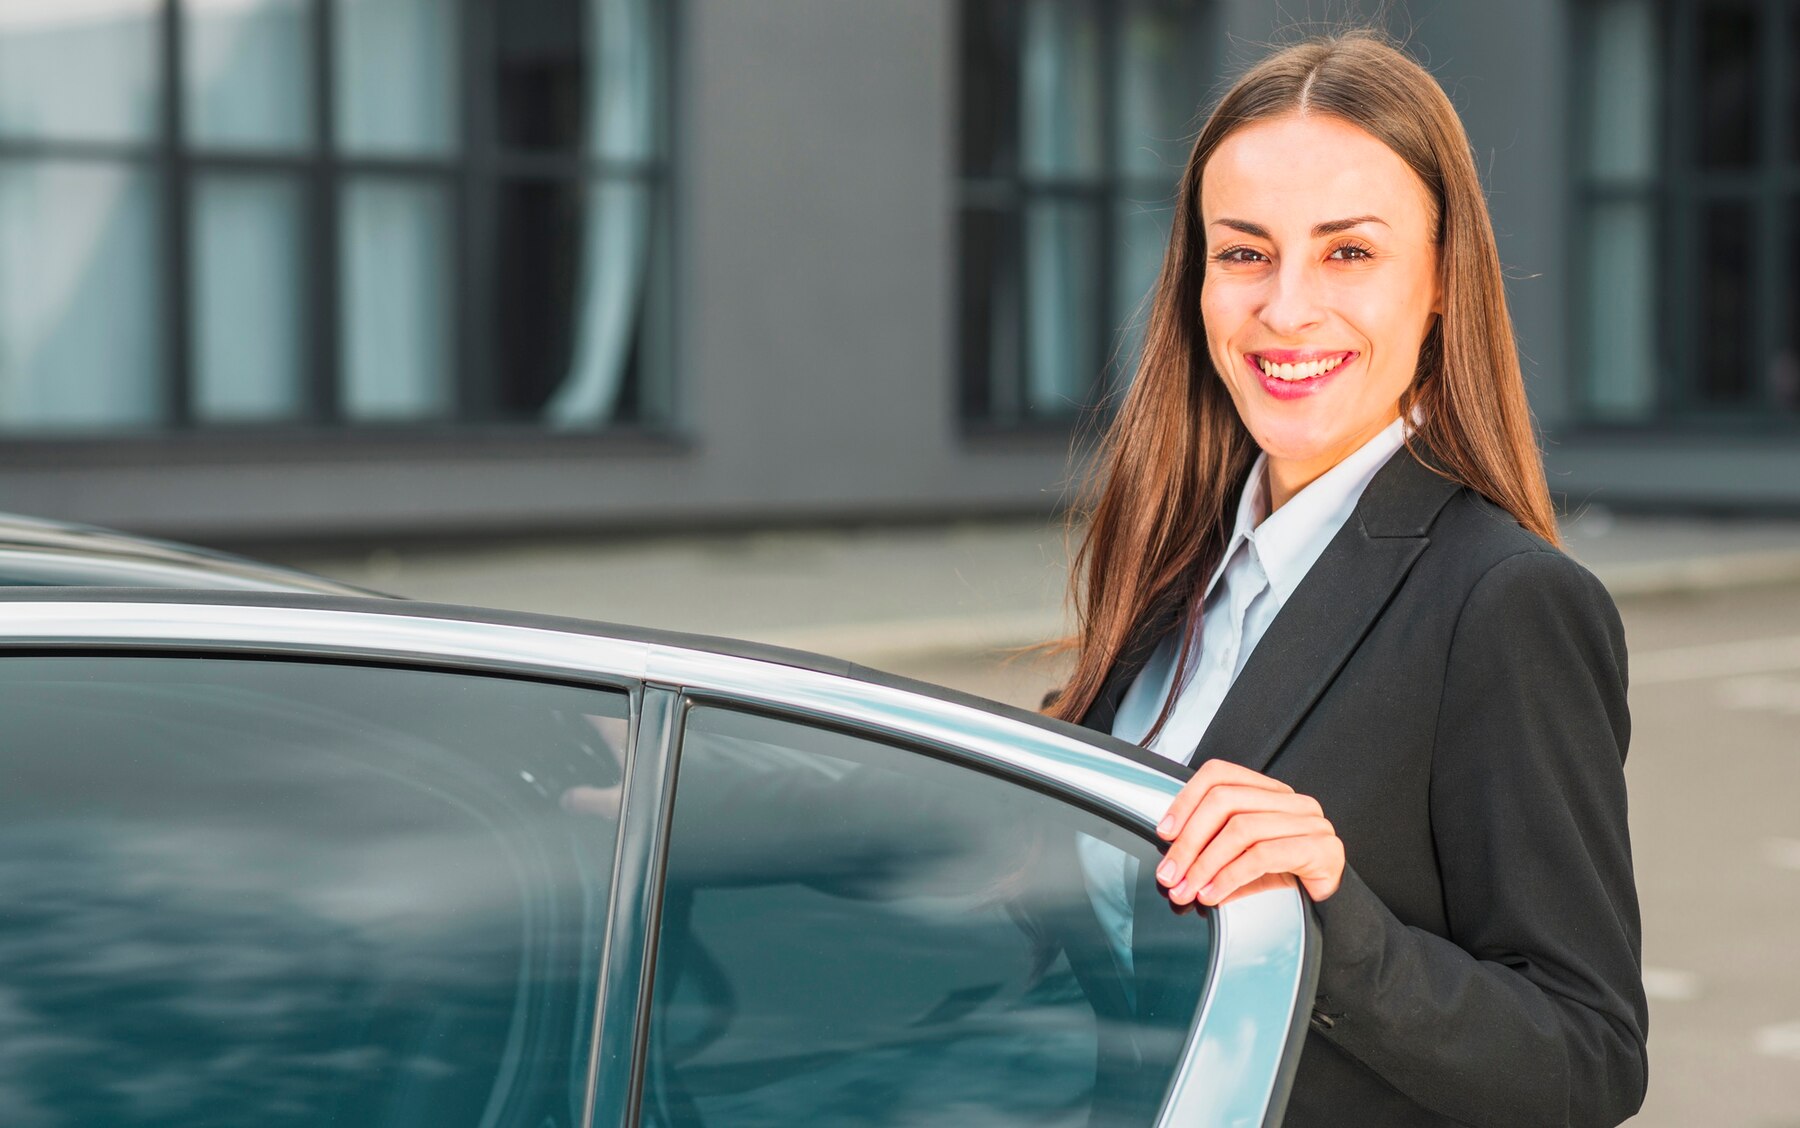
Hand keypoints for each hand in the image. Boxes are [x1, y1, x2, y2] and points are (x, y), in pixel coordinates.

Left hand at [1153, 758, 1343, 905]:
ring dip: (1205, 864)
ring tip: (1188, 888)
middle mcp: (1290, 800)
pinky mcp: (1320, 849)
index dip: (1185, 800)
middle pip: (1225, 801)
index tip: (1165, 832)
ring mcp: (1309, 822)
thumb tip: (1173, 860)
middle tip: (1170, 873)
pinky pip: (1263, 856)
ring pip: (1241, 829)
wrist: (1333, 904)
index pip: (1219, 774)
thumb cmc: (1288, 876)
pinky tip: (1213, 894)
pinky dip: (1230, 877)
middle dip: (1188, 840)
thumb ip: (1213, 848)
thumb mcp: (1243, 856)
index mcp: (1269, 792)